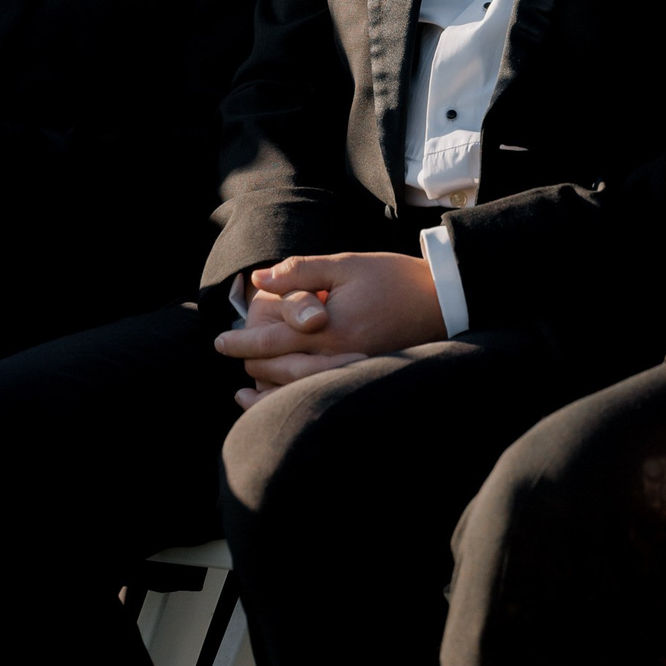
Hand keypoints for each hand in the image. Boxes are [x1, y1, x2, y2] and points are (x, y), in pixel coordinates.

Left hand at [215, 251, 446, 389]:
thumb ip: (301, 272)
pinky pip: (321, 397)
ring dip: (267, 394)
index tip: (219, 343)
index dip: (241, 343)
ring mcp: (354, 374)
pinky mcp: (364, 380)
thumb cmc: (395, 278)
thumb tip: (259, 279)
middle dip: (250, 365)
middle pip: (280, 372)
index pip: (271, 344)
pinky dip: (296, 401)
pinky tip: (284, 399)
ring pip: (298, 393)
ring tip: (243, 393)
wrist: (445, 301)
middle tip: (230, 356)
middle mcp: (340, 359)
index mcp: (331, 330)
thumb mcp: (346, 265)